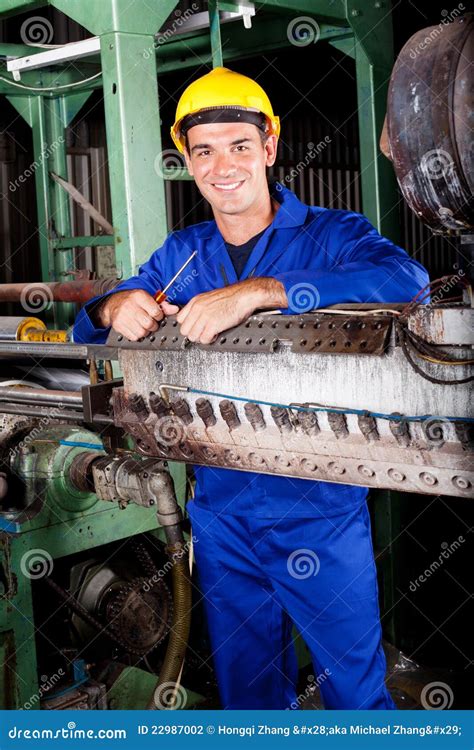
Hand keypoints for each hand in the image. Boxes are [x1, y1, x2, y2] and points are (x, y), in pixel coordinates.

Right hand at [99, 289, 164, 339]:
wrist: (113, 303)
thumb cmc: (133, 301)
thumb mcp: (147, 298)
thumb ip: (163, 305)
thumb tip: (175, 309)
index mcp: (139, 296)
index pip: (156, 312)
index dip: (159, 316)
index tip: (157, 315)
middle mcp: (130, 305)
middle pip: (149, 324)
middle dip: (153, 325)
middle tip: (151, 322)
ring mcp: (122, 316)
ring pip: (141, 332)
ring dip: (145, 331)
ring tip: (143, 325)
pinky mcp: (118, 325)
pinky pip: (133, 337)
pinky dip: (137, 335)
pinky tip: (135, 328)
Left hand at [161, 278, 285, 344]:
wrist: (244, 296)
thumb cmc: (232, 297)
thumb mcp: (210, 298)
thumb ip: (200, 307)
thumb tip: (195, 319)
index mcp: (196, 301)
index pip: (180, 319)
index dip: (188, 325)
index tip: (195, 327)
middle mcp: (198, 308)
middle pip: (184, 330)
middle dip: (193, 333)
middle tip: (203, 332)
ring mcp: (205, 316)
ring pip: (192, 336)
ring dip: (201, 338)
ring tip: (210, 333)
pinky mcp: (213, 324)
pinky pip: (204, 339)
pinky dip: (209, 340)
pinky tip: (215, 334)